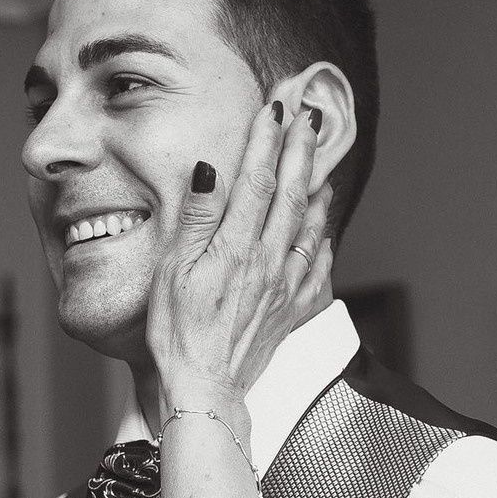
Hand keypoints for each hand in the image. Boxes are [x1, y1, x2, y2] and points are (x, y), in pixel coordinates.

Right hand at [146, 98, 335, 418]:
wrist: (205, 389)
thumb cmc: (177, 333)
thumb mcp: (172, 270)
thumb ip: (195, 217)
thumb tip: (212, 170)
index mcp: (236, 246)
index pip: (257, 179)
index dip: (267, 140)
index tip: (274, 108)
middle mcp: (268, 261)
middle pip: (292, 193)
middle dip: (301, 150)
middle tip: (309, 116)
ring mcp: (284, 285)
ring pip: (311, 225)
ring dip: (317, 187)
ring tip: (322, 160)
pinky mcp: (291, 309)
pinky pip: (318, 266)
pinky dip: (324, 238)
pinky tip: (325, 226)